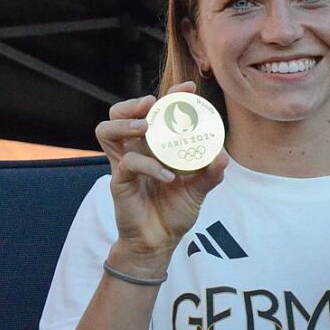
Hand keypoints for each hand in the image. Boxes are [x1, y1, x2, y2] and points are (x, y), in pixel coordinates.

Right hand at [95, 82, 227, 273]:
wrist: (160, 242)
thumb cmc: (175, 211)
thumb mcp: (199, 190)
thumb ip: (210, 173)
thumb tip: (223, 156)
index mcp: (153, 146)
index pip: (155, 113)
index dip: (170, 96)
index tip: (190, 88)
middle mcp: (135, 150)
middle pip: (120, 114)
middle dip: (133, 103)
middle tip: (153, 102)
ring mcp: (123, 164)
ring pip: (107, 131)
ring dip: (125, 123)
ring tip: (145, 126)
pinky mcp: (119, 182)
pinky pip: (128, 164)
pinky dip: (149, 166)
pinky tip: (168, 175)